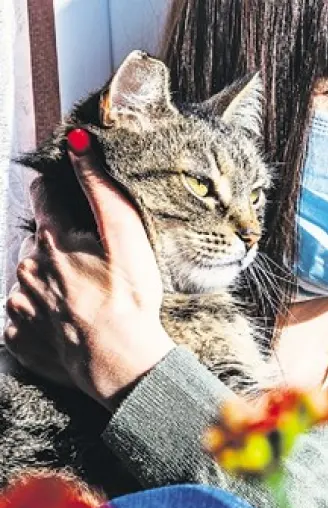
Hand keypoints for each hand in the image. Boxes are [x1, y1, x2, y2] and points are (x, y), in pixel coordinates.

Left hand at [4, 129, 174, 408]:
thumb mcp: (126, 237)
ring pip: (28, 280)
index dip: (60, 194)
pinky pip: (23, 319)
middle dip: (58, 247)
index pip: (43, 196)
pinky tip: (69, 323)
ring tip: (84, 299)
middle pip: (37, 243)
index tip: (76, 204)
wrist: (120, 363)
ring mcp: (17, 307)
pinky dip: (42, 318)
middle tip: (93, 267)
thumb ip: (101, 188)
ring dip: (49, 283)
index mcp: (50, 241)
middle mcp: (25, 269)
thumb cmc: (129, 299)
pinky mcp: (17, 338)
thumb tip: (79, 144)